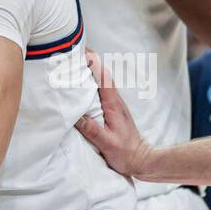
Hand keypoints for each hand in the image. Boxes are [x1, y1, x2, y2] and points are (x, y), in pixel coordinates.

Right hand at [74, 49, 153, 177]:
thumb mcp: (106, 142)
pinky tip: (79, 85)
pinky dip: (89, 83)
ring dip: (88, 70)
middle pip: (101, 74)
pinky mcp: (111, 110)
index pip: (103, 77)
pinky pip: (99, 91)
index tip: (79, 50)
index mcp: (113, 104)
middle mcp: (114, 100)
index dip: (92, 62)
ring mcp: (113, 104)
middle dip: (87, 61)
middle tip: (70, 51)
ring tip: (71, 63)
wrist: (141, 159)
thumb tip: (74, 116)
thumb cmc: (125, 152)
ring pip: (100, 81)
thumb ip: (91, 129)